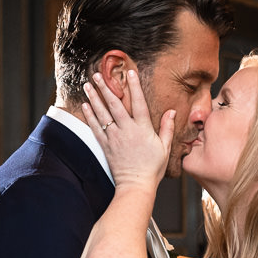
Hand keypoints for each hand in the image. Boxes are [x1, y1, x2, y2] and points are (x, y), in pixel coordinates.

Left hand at [81, 70, 172, 191]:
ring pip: (102, 113)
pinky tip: (86, 105)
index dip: (134, 86)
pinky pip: (96, 127)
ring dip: (94, 98)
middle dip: (106, 88)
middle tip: (98, 74)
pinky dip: (90, 115)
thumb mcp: (165, 148)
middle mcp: (127, 130)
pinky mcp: (106, 146)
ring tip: (87, 84)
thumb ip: (167, 128)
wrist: (136, 185)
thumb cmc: (153, 168)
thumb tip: (172, 111)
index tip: (130, 72)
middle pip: (115, 104)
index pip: (138, 102)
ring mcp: (114, 138)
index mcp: (143, 129)